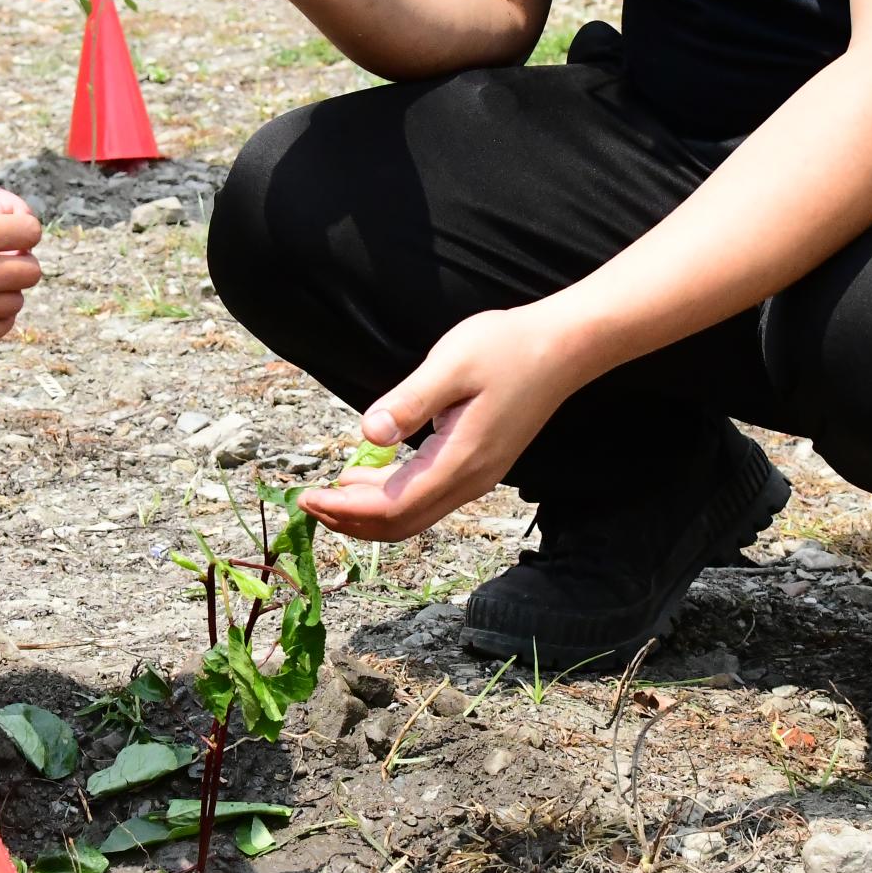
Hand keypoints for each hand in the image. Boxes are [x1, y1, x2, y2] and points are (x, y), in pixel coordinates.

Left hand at [298, 306, 590, 540]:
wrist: (565, 348)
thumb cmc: (507, 348)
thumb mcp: (451, 364)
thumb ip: (409, 402)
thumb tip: (368, 433)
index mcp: (459, 461)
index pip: (391, 507)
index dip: (344, 508)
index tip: (306, 497)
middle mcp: (470, 481)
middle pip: (401, 524)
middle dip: (350, 519)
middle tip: (307, 502)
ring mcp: (478, 477)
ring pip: (415, 515)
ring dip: (369, 510)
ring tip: (332, 489)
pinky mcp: (480, 465)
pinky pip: (429, 497)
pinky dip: (393, 497)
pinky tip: (371, 472)